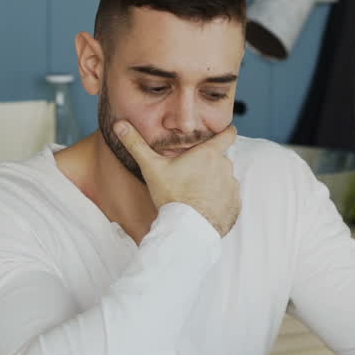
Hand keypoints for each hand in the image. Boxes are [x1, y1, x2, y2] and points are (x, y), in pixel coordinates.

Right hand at [115, 122, 241, 235]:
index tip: (222, 133)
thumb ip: (136, 145)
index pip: (229, 134)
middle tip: (191, 174)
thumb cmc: (170, 196)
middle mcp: (225, 167)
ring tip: (195, 193)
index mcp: (209, 154)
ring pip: (224, 178)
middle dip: (209, 164)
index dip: (226, 132)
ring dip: (214, 182)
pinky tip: (203, 206)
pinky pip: (228, 197)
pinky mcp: (235, 204)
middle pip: (221, 159)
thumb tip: (119, 124)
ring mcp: (232, 187)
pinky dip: (219, 200)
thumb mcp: (152, 168)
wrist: (185, 230)